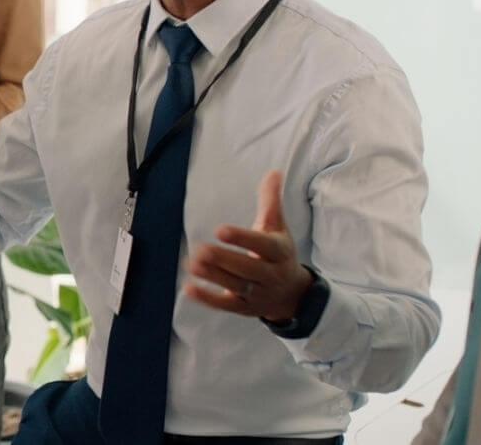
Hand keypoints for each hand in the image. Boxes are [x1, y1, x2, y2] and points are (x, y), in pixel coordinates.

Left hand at [183, 170, 312, 321]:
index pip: (262, 246)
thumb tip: (273, 172)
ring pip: (235, 286)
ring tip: (191, 263)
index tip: (220, 230)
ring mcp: (257, 294)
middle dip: (224, 260)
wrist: (292, 294)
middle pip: (247, 269)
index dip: (242, 239)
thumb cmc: (278, 254)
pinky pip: (225, 305)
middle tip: (201, 249)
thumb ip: (270, 201)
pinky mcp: (244, 308)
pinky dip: (207, 298)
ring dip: (213, 277)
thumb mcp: (277, 227)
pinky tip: (188, 288)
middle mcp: (271, 275)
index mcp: (279, 252)